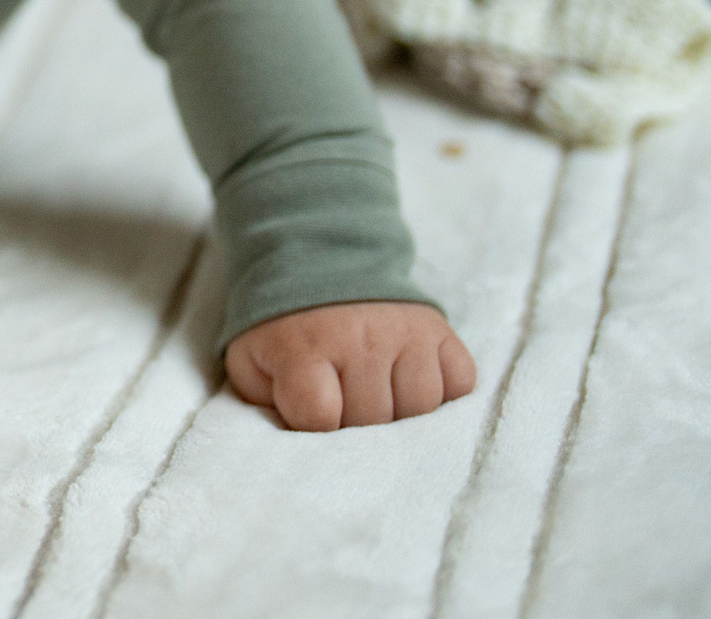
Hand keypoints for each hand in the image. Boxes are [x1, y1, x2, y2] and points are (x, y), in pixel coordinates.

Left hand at [226, 301, 476, 431]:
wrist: (317, 265)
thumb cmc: (285, 332)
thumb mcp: (252, 364)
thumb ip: (266, 405)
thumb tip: (301, 446)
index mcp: (305, 345)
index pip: (320, 417)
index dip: (315, 426)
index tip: (309, 413)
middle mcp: (359, 336)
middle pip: (373, 420)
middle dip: (356, 425)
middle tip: (342, 401)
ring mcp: (404, 330)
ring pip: (420, 408)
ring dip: (400, 413)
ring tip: (375, 393)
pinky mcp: (439, 329)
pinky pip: (458, 384)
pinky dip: (440, 393)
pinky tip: (408, 380)